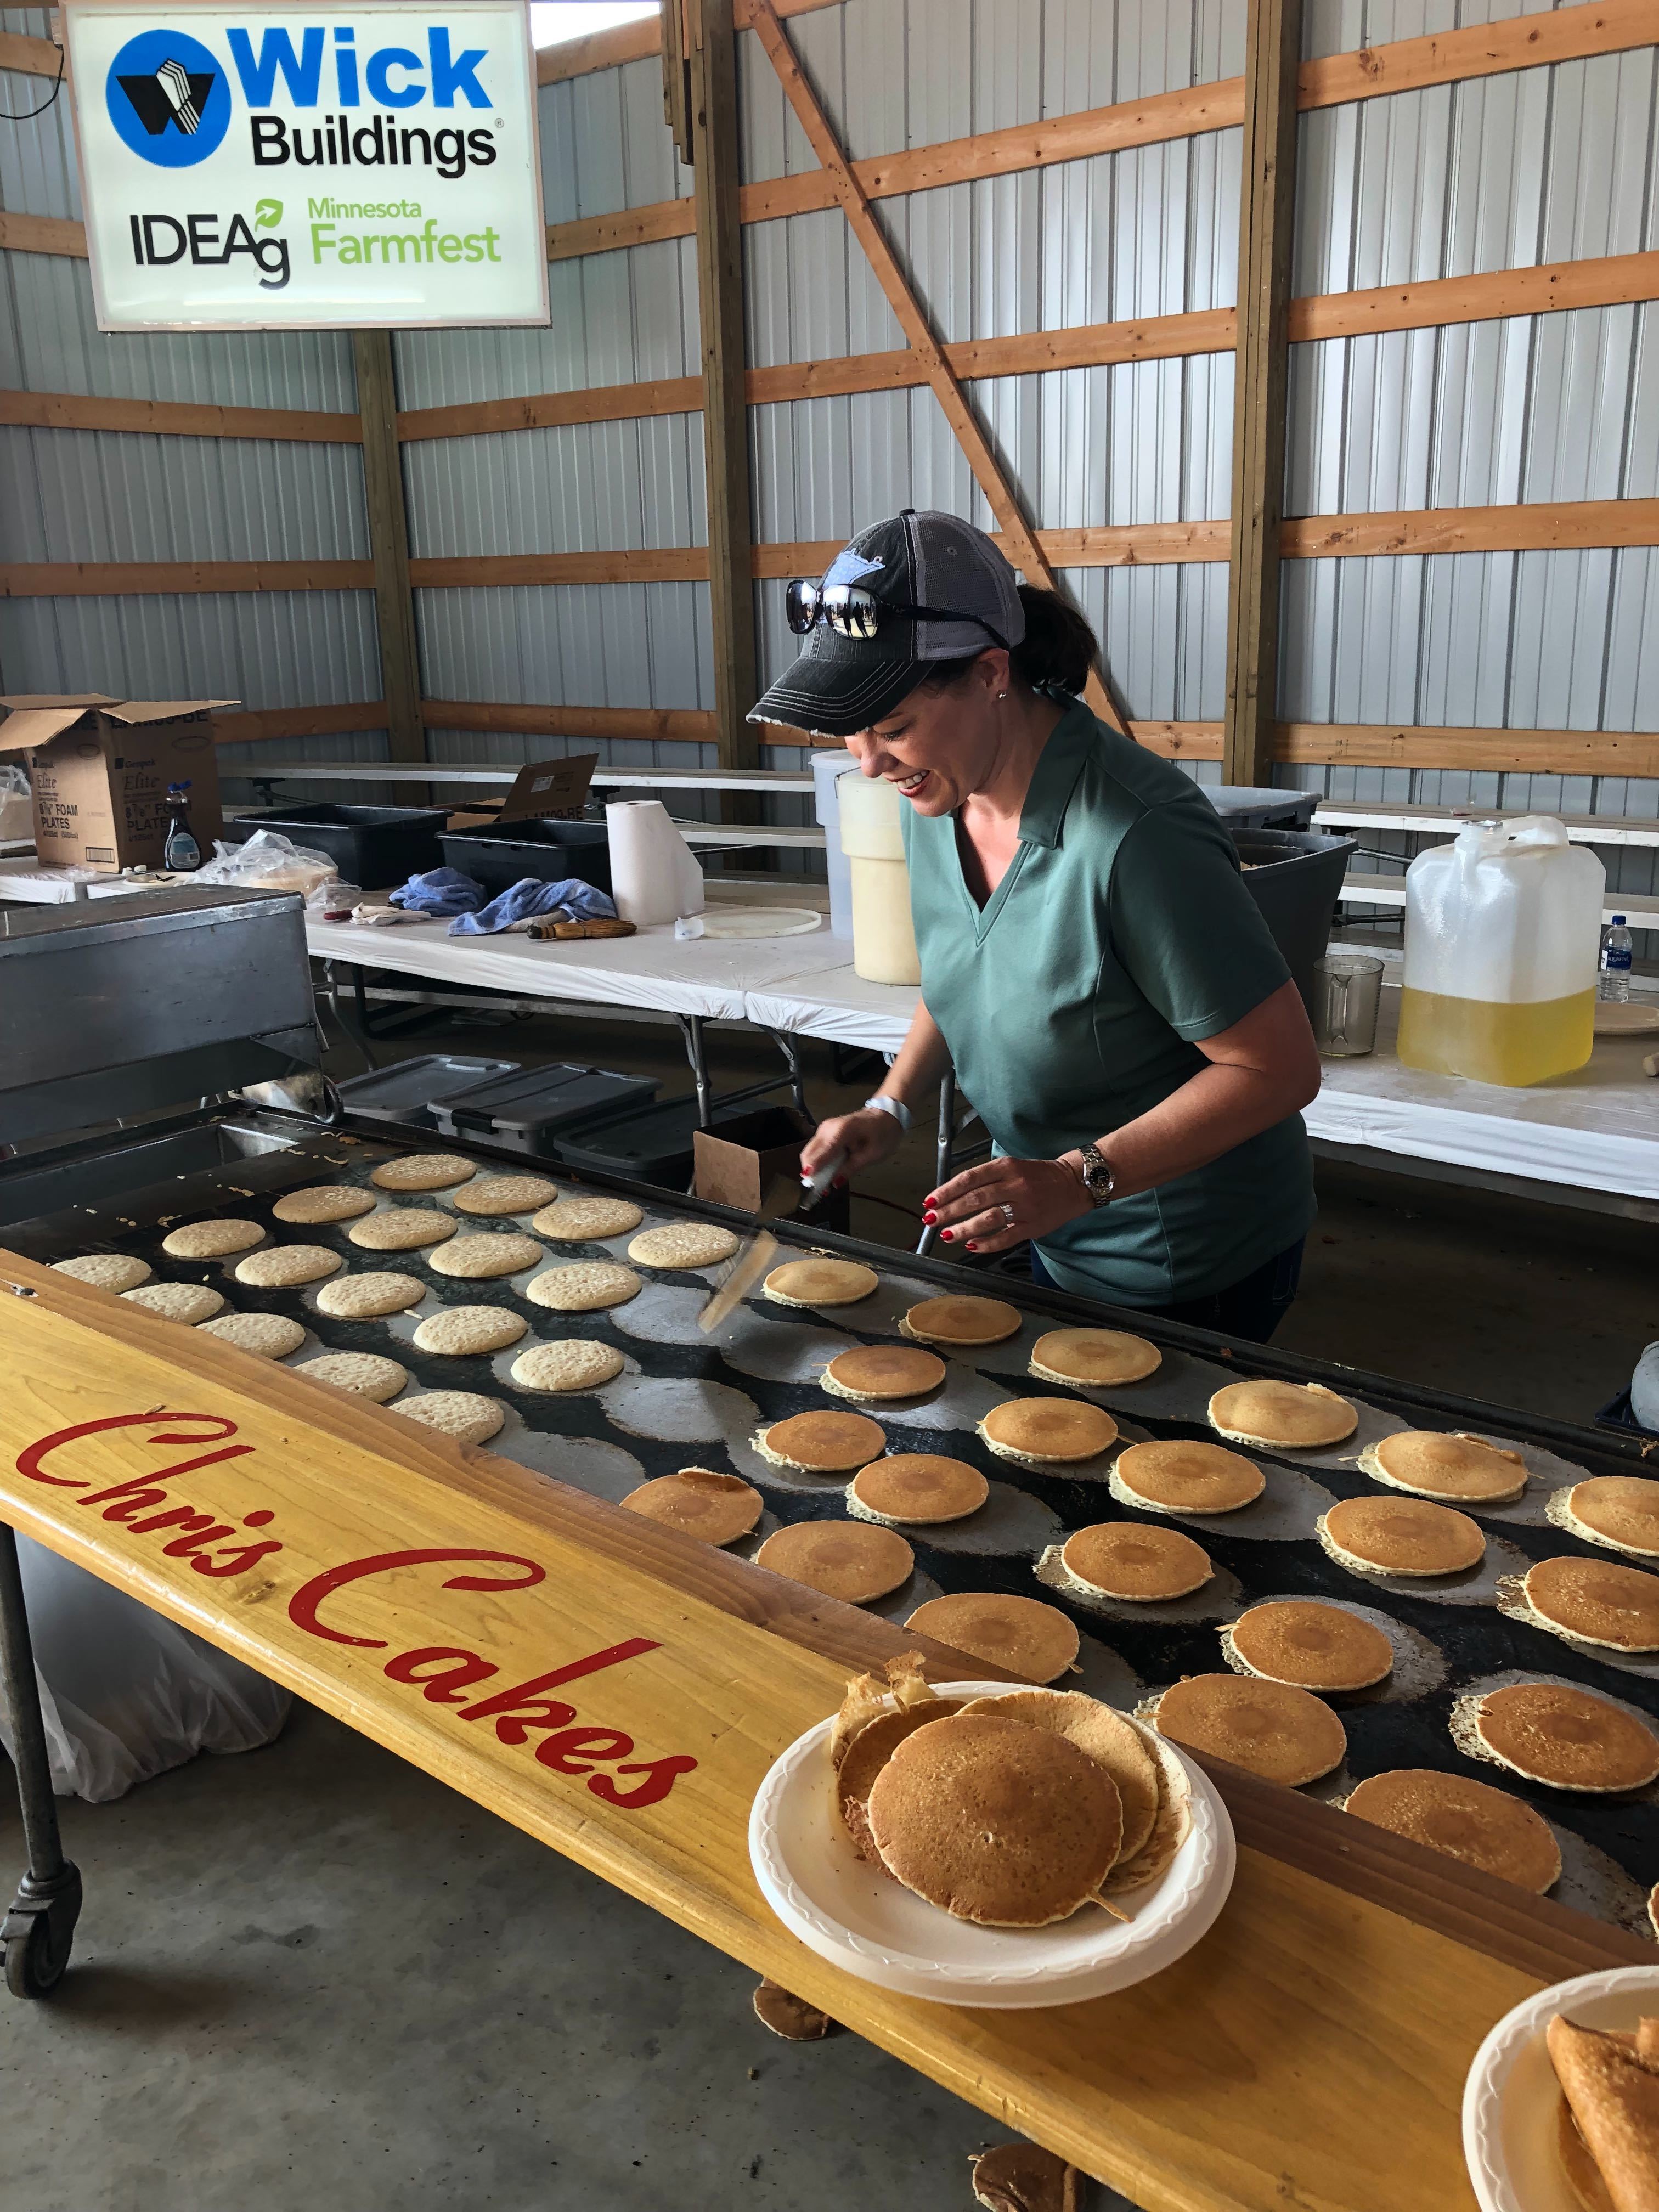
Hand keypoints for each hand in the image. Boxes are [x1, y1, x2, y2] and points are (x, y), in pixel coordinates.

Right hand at [800, 1107, 904, 1182]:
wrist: (886, 1114)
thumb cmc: (882, 1134)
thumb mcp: (872, 1155)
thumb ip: (851, 1168)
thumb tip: (834, 1183)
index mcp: (840, 1132)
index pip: (819, 1155)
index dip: (815, 1173)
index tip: (817, 1189)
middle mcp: (827, 1128)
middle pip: (808, 1154)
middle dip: (811, 1173)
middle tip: (823, 1188)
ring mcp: (824, 1128)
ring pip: (809, 1152)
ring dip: (814, 1168)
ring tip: (826, 1181)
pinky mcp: (825, 1131)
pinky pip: (816, 1149)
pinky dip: (818, 1162)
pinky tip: (828, 1170)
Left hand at [925, 1156, 1088, 1252]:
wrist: (1073, 1183)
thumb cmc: (1037, 1175)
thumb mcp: (1011, 1166)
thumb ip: (986, 1179)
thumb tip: (953, 1195)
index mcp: (1006, 1167)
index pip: (970, 1178)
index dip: (947, 1191)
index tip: (929, 1201)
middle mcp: (1015, 1185)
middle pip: (975, 1199)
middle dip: (949, 1211)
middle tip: (931, 1220)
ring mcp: (1025, 1207)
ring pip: (988, 1219)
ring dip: (964, 1229)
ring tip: (946, 1235)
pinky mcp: (1033, 1226)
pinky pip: (1006, 1237)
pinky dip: (986, 1243)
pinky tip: (971, 1246)